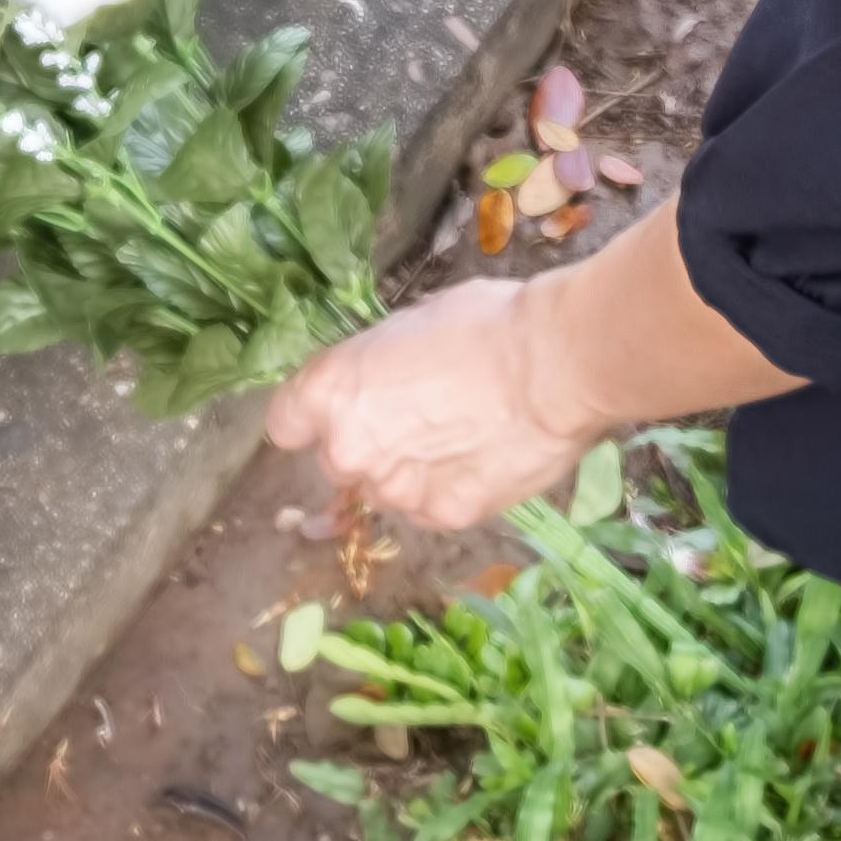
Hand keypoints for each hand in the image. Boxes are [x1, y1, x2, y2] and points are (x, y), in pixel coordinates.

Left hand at [263, 280, 590, 534]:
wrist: (555, 366)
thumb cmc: (485, 324)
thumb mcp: (410, 326)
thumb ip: (378, 366)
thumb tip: (384, 377)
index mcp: (330, 392)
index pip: (285, 424)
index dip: (312, 417)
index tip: (341, 408)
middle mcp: (348, 449)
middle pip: (338, 460)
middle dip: (367, 444)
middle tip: (418, 417)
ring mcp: (394, 490)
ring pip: (384, 488)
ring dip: (407, 471)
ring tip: (459, 437)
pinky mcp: (441, 517)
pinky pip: (428, 506)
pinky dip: (447, 490)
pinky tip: (482, 459)